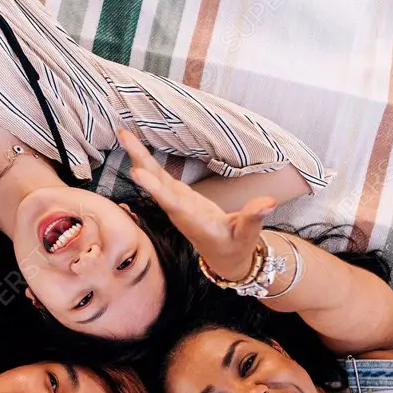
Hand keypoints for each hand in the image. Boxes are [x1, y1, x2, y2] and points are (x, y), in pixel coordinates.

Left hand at [117, 128, 275, 280]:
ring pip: (155, 176)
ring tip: (125, 134)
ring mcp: (177, 202)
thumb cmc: (235, 246)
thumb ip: (254, 218)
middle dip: (139, 158)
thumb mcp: (247, 234)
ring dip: (140, 155)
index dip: (154, 187)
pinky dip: (148, 161)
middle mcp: (178, 209)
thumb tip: (269, 203)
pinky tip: (137, 150)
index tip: (136, 172)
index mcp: (192, 219)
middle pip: (156, 181)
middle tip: (123, 135)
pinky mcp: (179, 197)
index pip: (170, 201)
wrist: (224, 258)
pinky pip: (160, 177)